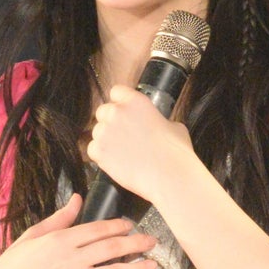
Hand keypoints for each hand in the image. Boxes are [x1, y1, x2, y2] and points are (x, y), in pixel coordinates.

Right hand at [0, 193, 156, 268]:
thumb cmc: (11, 267)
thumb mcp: (32, 236)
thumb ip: (58, 218)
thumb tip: (77, 199)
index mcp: (61, 239)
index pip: (98, 229)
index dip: (119, 227)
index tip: (131, 226)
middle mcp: (71, 259)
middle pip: (112, 248)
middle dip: (136, 244)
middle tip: (152, 242)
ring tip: (152, 266)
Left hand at [86, 87, 194, 204]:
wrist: (168, 176)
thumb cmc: (175, 152)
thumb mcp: (173, 125)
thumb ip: (157, 119)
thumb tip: (155, 124)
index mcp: (135, 101)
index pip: (116, 92)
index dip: (120, 103)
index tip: (124, 113)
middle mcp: (116, 112)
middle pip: (102, 111)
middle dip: (110, 122)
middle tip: (123, 136)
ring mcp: (105, 131)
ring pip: (97, 131)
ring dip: (106, 140)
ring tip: (123, 153)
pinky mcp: (99, 151)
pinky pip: (92, 149)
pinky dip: (101, 156)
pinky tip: (117, 161)